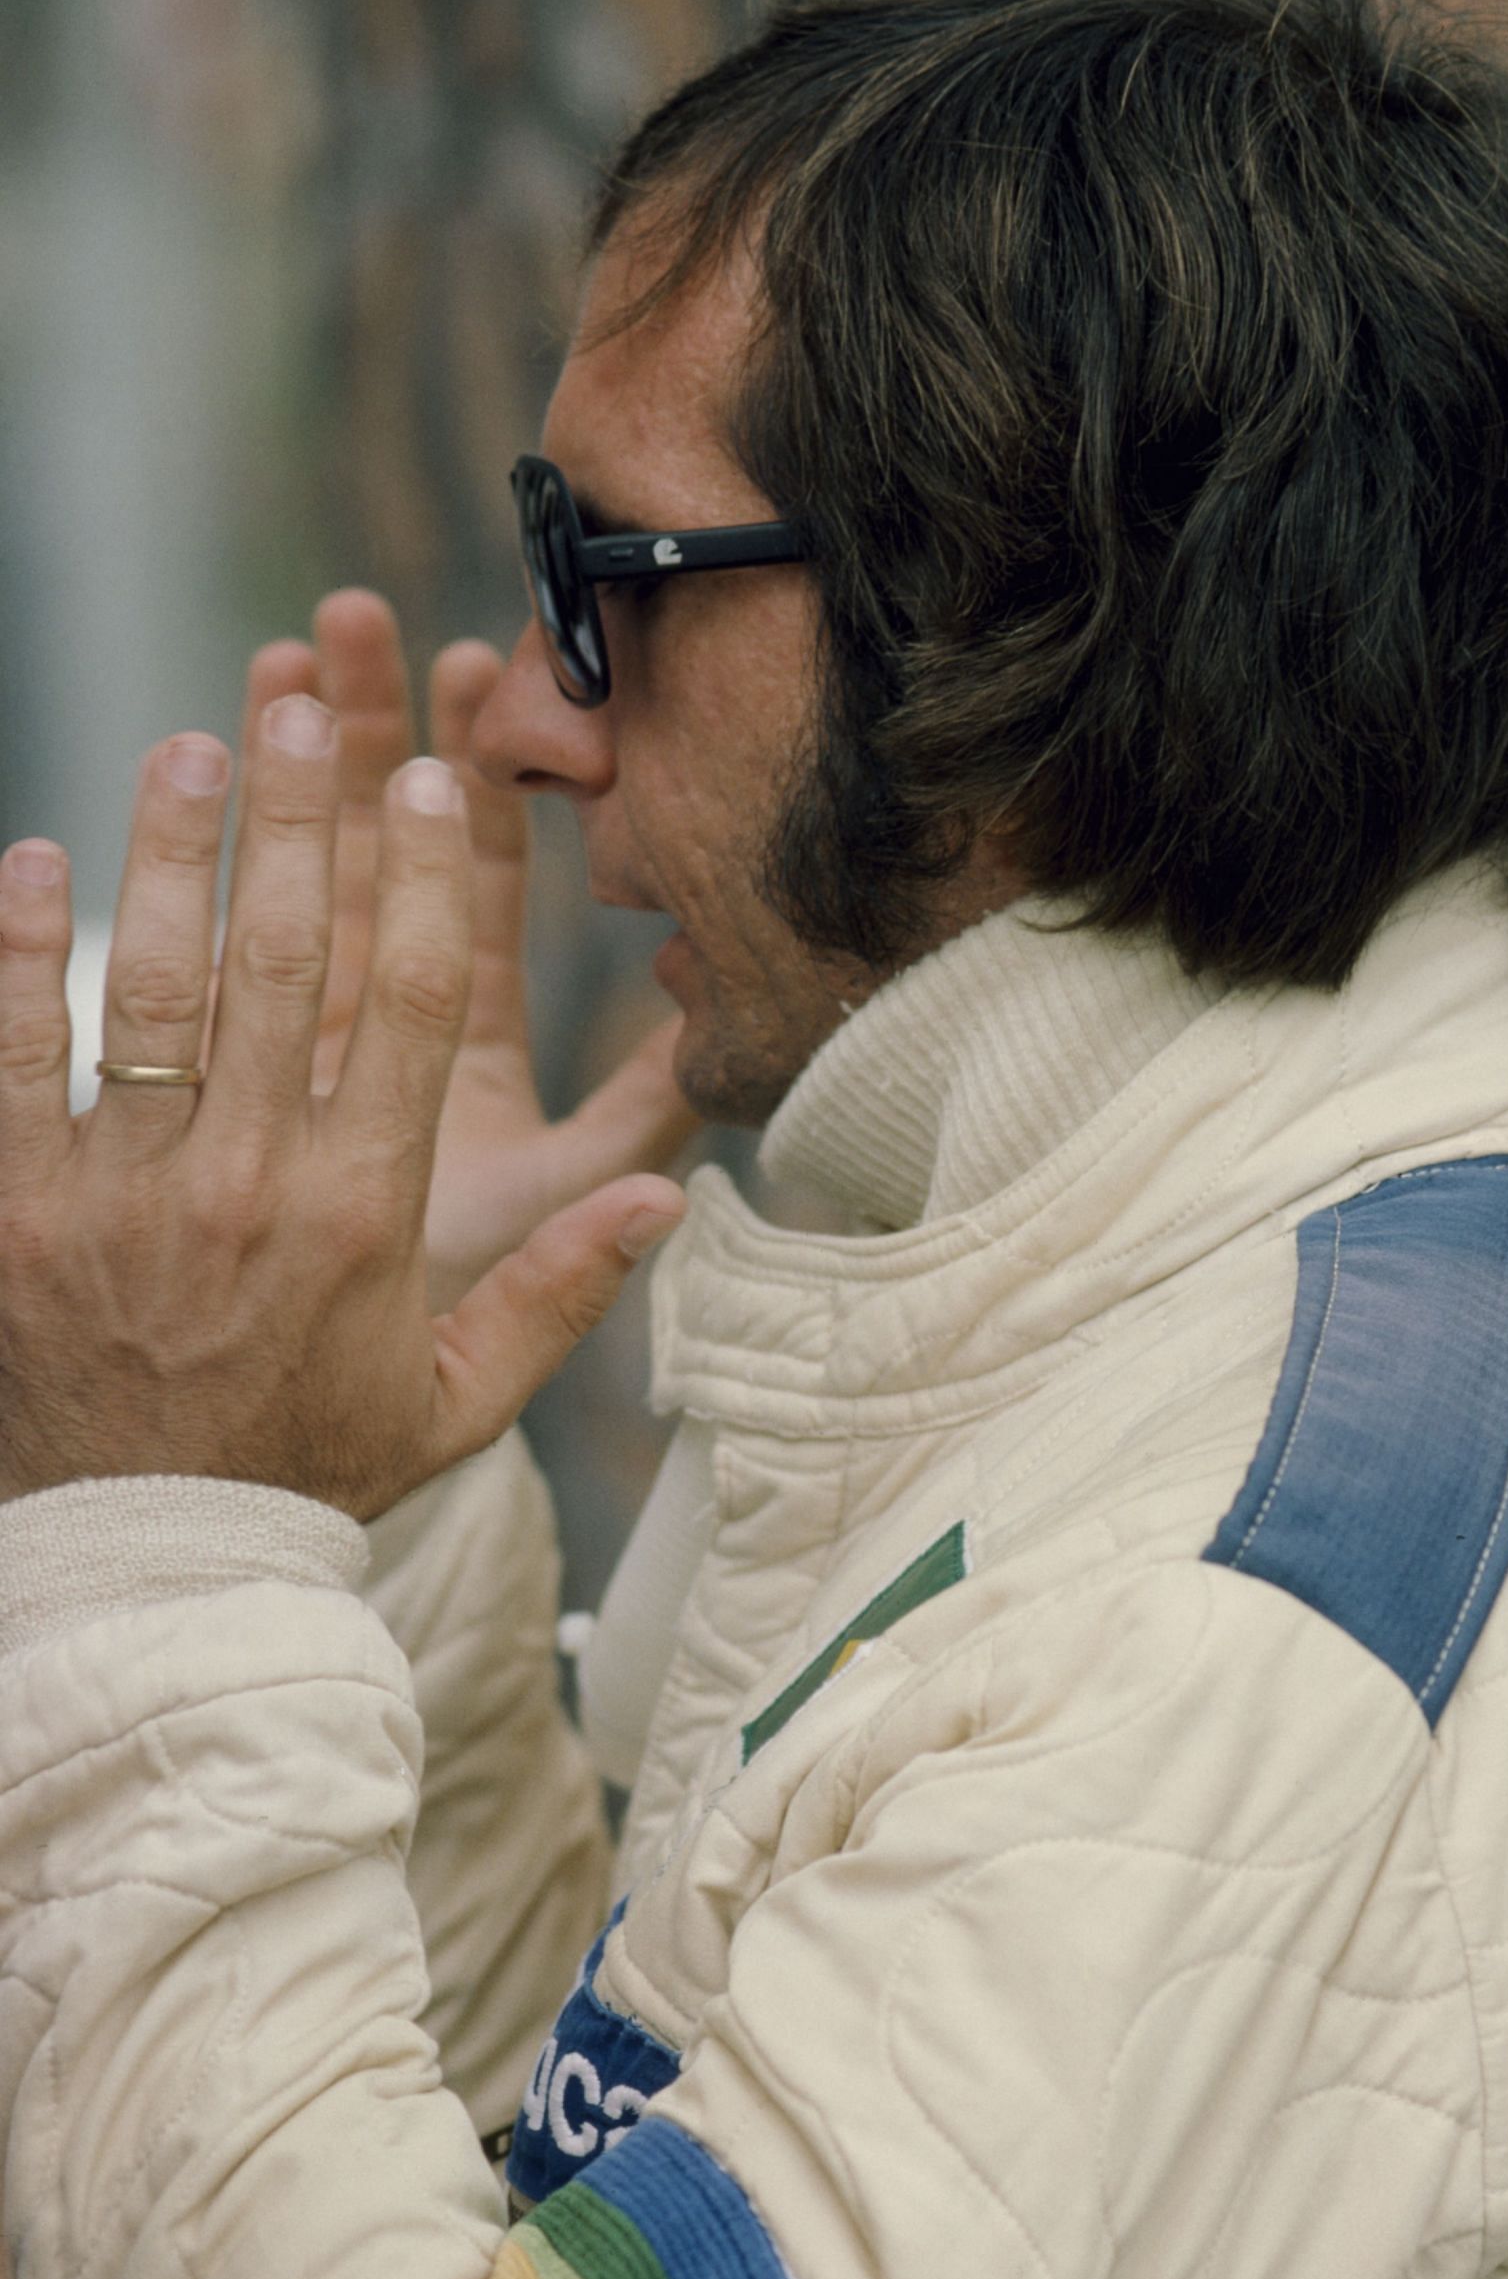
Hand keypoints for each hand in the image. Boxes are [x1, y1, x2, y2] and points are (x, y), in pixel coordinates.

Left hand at [0, 694, 683, 1515]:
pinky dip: (19, 956)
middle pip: (285, 963)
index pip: (409, 1004)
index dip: (426, 871)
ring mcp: (120, 1199)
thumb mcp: (457, 1397)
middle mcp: (248, 1189)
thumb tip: (671, 1199)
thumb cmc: (310, 1471)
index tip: (432, 772)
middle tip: (305, 709)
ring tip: (188, 744)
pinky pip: (9, 1061)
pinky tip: (30, 859)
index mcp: (365, 1216)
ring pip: (154, 991)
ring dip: (172, 854)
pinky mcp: (15, 1216)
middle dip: (300, 819)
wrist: (150, 1570)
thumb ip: (562, 1291)